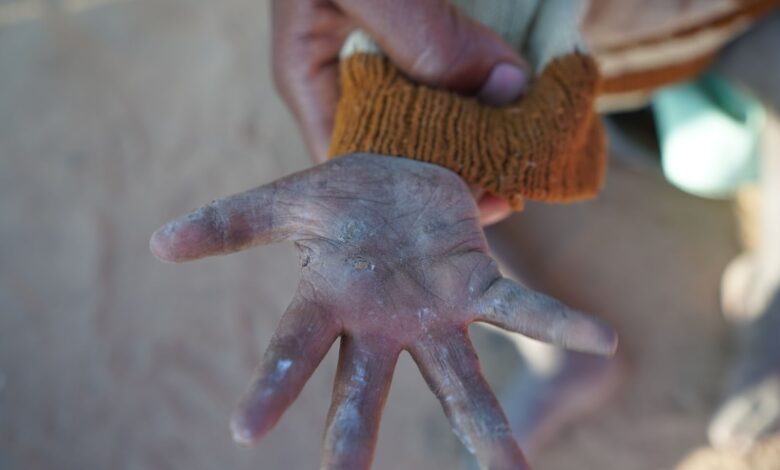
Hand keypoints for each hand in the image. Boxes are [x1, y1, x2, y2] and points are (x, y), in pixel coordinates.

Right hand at [150, 154, 616, 468]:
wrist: (397, 173)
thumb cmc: (340, 200)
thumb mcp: (284, 202)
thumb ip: (230, 224)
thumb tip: (159, 243)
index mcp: (330, 303)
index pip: (295, 349)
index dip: (274, 385)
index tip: (245, 429)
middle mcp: (382, 324)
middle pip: (369, 388)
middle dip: (357, 436)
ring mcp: (434, 312)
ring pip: (458, 378)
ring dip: (485, 428)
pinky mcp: (475, 284)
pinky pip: (519, 307)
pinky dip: (557, 323)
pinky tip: (602, 340)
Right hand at [272, 0, 529, 223]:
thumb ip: (423, 37)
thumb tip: (503, 90)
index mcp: (313, 77)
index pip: (351, 161)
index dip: (407, 192)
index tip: (473, 202)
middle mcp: (353, 78)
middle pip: (400, 146)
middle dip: (453, 168)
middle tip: (515, 187)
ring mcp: (396, 59)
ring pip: (437, 114)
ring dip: (481, 131)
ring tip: (531, 155)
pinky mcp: (431, 39)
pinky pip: (462, 75)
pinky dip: (494, 90)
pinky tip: (531, 105)